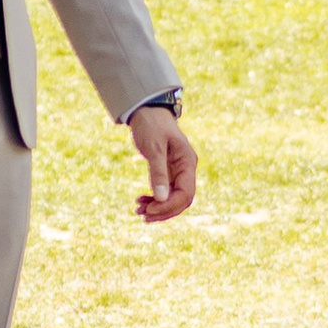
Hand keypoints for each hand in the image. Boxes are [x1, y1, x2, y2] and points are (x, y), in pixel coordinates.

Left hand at [129, 107, 197, 223]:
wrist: (147, 112)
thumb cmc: (152, 125)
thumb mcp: (154, 148)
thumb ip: (158, 173)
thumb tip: (160, 198)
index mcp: (188, 162)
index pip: (186, 194)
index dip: (169, 206)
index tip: (150, 209)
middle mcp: (186, 169)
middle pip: (182, 200)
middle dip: (164, 211)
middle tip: (143, 215)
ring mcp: (178, 172)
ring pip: (173, 199)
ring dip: (158, 208)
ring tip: (139, 210)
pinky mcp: (168, 173)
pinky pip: (165, 193)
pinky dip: (154, 200)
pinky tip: (141, 201)